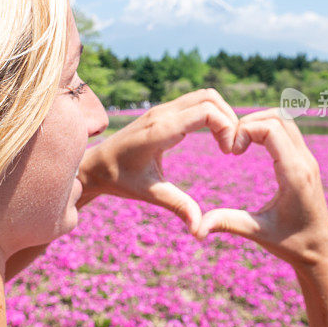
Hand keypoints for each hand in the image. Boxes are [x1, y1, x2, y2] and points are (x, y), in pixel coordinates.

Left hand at [78, 89, 240, 233]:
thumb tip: (200, 229)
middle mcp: (162, 114)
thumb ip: (177, 206)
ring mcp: (162, 110)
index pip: (206, 111)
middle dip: (229, 119)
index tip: (229, 153)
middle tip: (233, 148)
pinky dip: (212, 114)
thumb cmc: (119, 179)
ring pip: (204, 96)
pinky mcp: (163, 113)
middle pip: (210, 97)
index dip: (227, 127)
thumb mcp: (149, 193)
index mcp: (160, 130)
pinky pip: (195, 103)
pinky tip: (214, 139)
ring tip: (226, 143)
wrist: (94, 165)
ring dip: (222, 114)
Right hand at [196, 108, 327, 268]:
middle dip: (250, 121)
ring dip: (259, 123)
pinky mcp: (306, 162)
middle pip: (279, 116)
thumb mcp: (257, 232)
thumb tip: (196, 229)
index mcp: (294, 175)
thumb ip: (227, 223)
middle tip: (232, 143)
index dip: (245, 130)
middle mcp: (305, 162)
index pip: (271, 129)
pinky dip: (267, 130)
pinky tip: (250, 147)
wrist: (321, 252)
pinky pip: (288, 131)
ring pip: (285, 120)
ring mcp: (308, 160)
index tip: (231, 151)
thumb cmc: (291, 244)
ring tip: (239, 143)